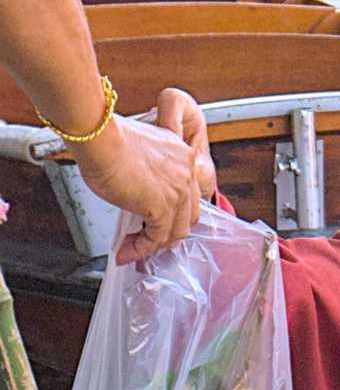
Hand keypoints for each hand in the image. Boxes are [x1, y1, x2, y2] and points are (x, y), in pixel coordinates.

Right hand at [73, 86, 214, 263]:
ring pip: (176, 231)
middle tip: (147, 238)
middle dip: (168, 231)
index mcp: (182, 156)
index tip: (155, 220)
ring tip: (133, 248)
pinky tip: (126, 252)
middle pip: (188, 214)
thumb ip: (146, 168)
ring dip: (154, 244)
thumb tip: (135, 186)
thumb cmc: (106, 138)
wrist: (100, 137)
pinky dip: (141, 249)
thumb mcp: (136, 150)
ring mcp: (178, 191)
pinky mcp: (162, 207)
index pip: (188, 192)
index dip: (173, 211)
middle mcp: (187, 172)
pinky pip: (156, 238)